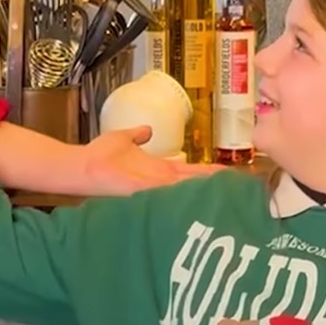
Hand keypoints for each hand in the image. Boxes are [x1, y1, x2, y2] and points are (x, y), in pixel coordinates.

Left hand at [82, 125, 224, 195]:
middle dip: (217, 185)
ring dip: (207, 190)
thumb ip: (137, 135)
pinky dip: (185, 192)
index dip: (211, 172)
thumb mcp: (123, 139)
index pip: (192, 172)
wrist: (82, 166)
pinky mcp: (144, 189)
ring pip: (187, 188)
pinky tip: (203, 194)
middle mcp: (161, 181)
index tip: (231, 172)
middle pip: (196, 183)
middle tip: (244, 189)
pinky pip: (168, 191)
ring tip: (232, 193)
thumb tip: (147, 130)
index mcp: (160, 170)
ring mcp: (154, 187)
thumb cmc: (100, 155)